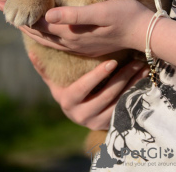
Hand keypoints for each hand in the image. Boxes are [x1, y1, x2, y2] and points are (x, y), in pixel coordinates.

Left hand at [0, 0, 152, 56]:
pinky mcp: (85, 44)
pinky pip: (56, 41)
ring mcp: (78, 44)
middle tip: (0, 9)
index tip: (0, 4)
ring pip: (45, 38)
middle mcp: (71, 41)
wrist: (144, 33)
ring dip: (29, 29)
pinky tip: (43, 32)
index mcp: (72, 32)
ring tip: (17, 21)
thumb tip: (48, 16)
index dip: (19, 14)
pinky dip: (43, 35)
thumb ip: (75, 16)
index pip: (38, 23)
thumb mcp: (102, 13)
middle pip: (38, 32)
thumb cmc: (126, 17)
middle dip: (18, 21)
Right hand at [28, 52, 148, 129]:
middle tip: (134, 61)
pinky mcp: (110, 123)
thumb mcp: (55, 82)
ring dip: (132, 84)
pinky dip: (136, 92)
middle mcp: (82, 115)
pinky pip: (125, 106)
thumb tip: (32, 53)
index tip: (111, 62)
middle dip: (122, 78)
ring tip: (142, 67)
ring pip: (118, 101)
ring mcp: (97, 121)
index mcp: (68, 102)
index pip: (82, 89)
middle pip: (106, 95)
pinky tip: (144, 78)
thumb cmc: (67, 91)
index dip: (97, 76)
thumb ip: (45, 69)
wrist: (79, 112)